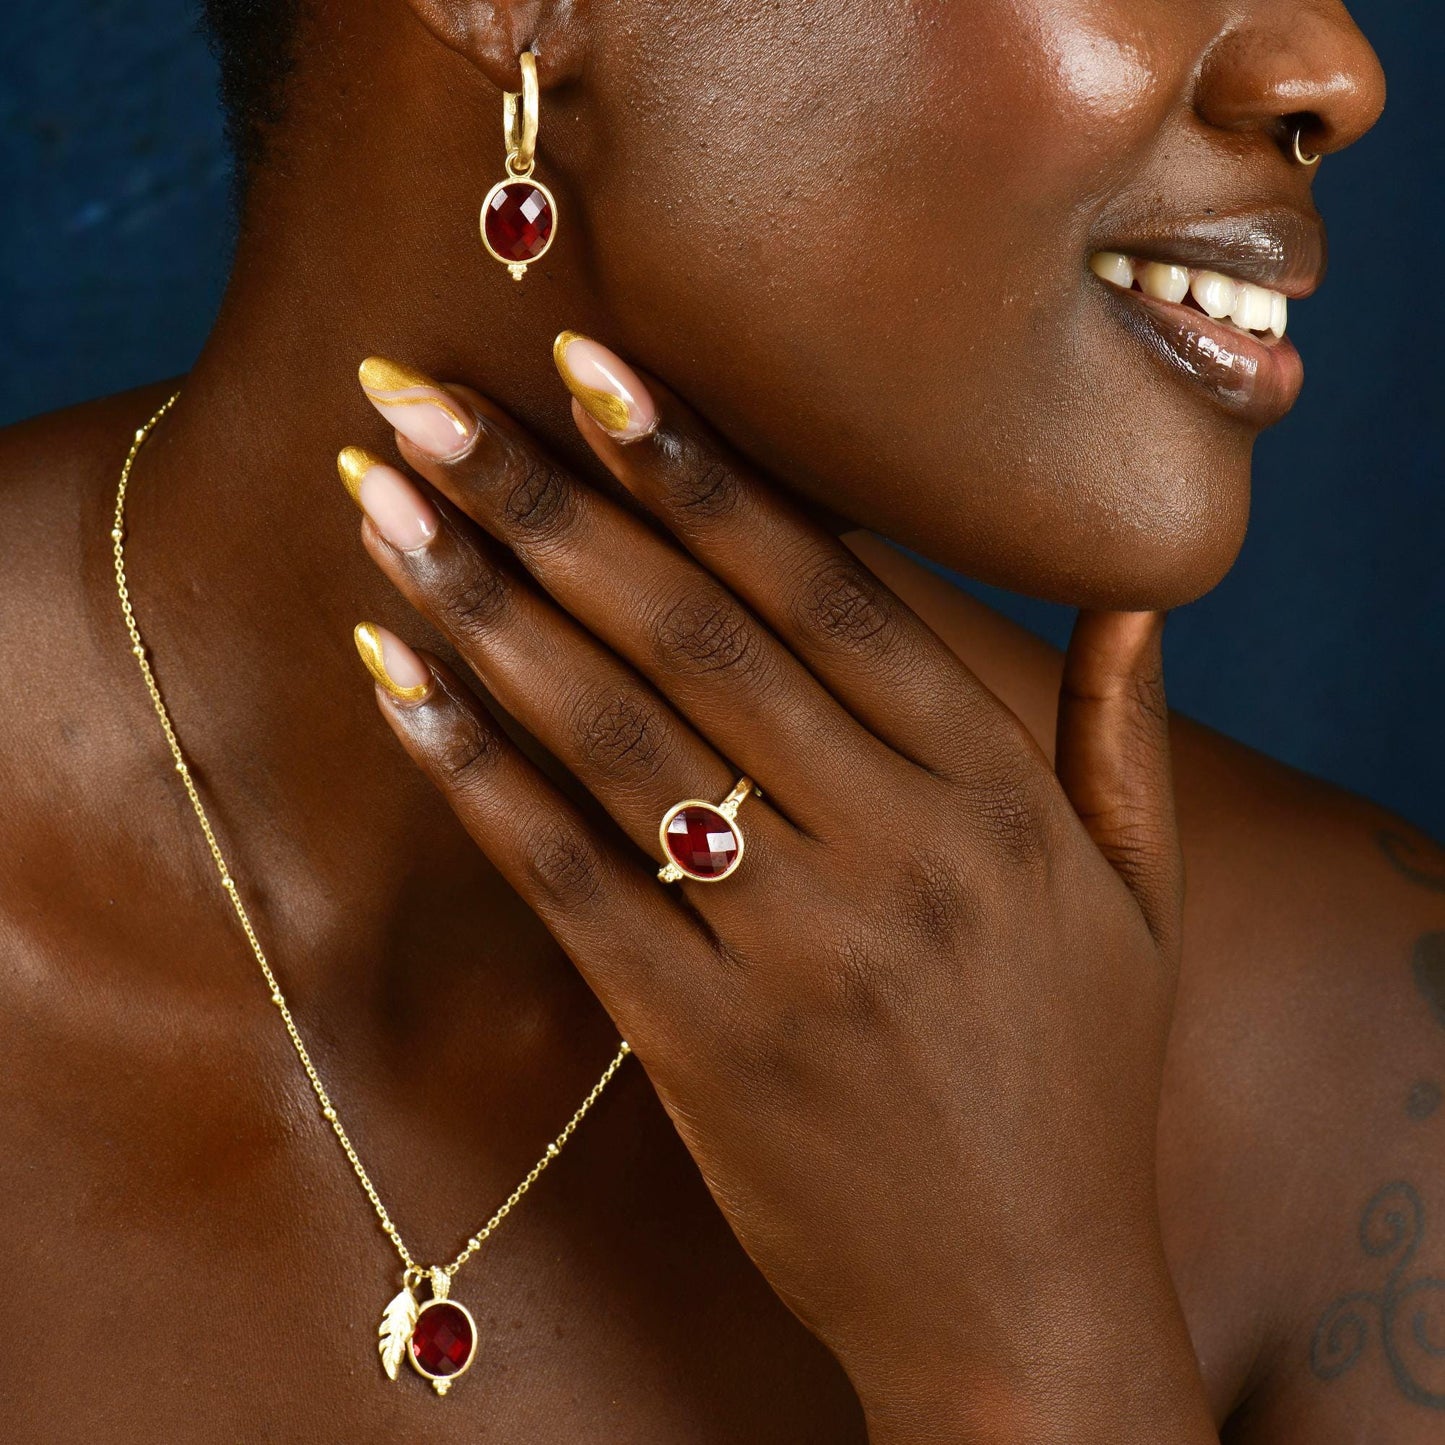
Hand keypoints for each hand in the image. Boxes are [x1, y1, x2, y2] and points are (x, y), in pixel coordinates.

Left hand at [342, 343, 1215, 1442]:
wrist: (1024, 1306)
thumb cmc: (1076, 1086)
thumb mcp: (1136, 900)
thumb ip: (1119, 735)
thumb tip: (1137, 594)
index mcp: (995, 795)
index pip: (828, 590)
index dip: (701, 471)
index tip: (593, 367)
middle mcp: (897, 851)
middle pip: (696, 635)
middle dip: (550, 502)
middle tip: (425, 398)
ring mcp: (795, 951)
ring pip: (613, 737)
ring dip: (483, 606)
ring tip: (380, 501)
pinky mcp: (704, 1044)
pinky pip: (566, 879)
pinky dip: (471, 770)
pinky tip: (392, 675)